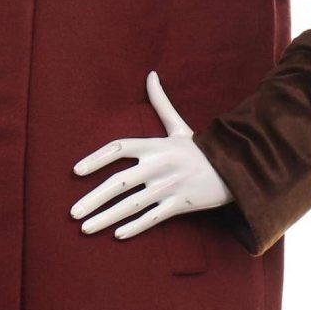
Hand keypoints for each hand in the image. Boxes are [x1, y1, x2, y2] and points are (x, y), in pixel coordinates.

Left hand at [70, 70, 232, 238]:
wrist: (237, 167)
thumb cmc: (201, 149)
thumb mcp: (179, 126)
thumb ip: (161, 103)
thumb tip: (151, 74)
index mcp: (156, 145)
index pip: (118, 148)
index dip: (95, 159)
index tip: (76, 171)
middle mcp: (159, 165)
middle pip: (119, 183)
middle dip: (93, 199)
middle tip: (72, 213)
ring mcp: (170, 186)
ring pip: (131, 205)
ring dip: (106, 218)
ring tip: (85, 228)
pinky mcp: (181, 204)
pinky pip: (153, 218)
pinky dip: (135, 227)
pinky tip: (117, 235)